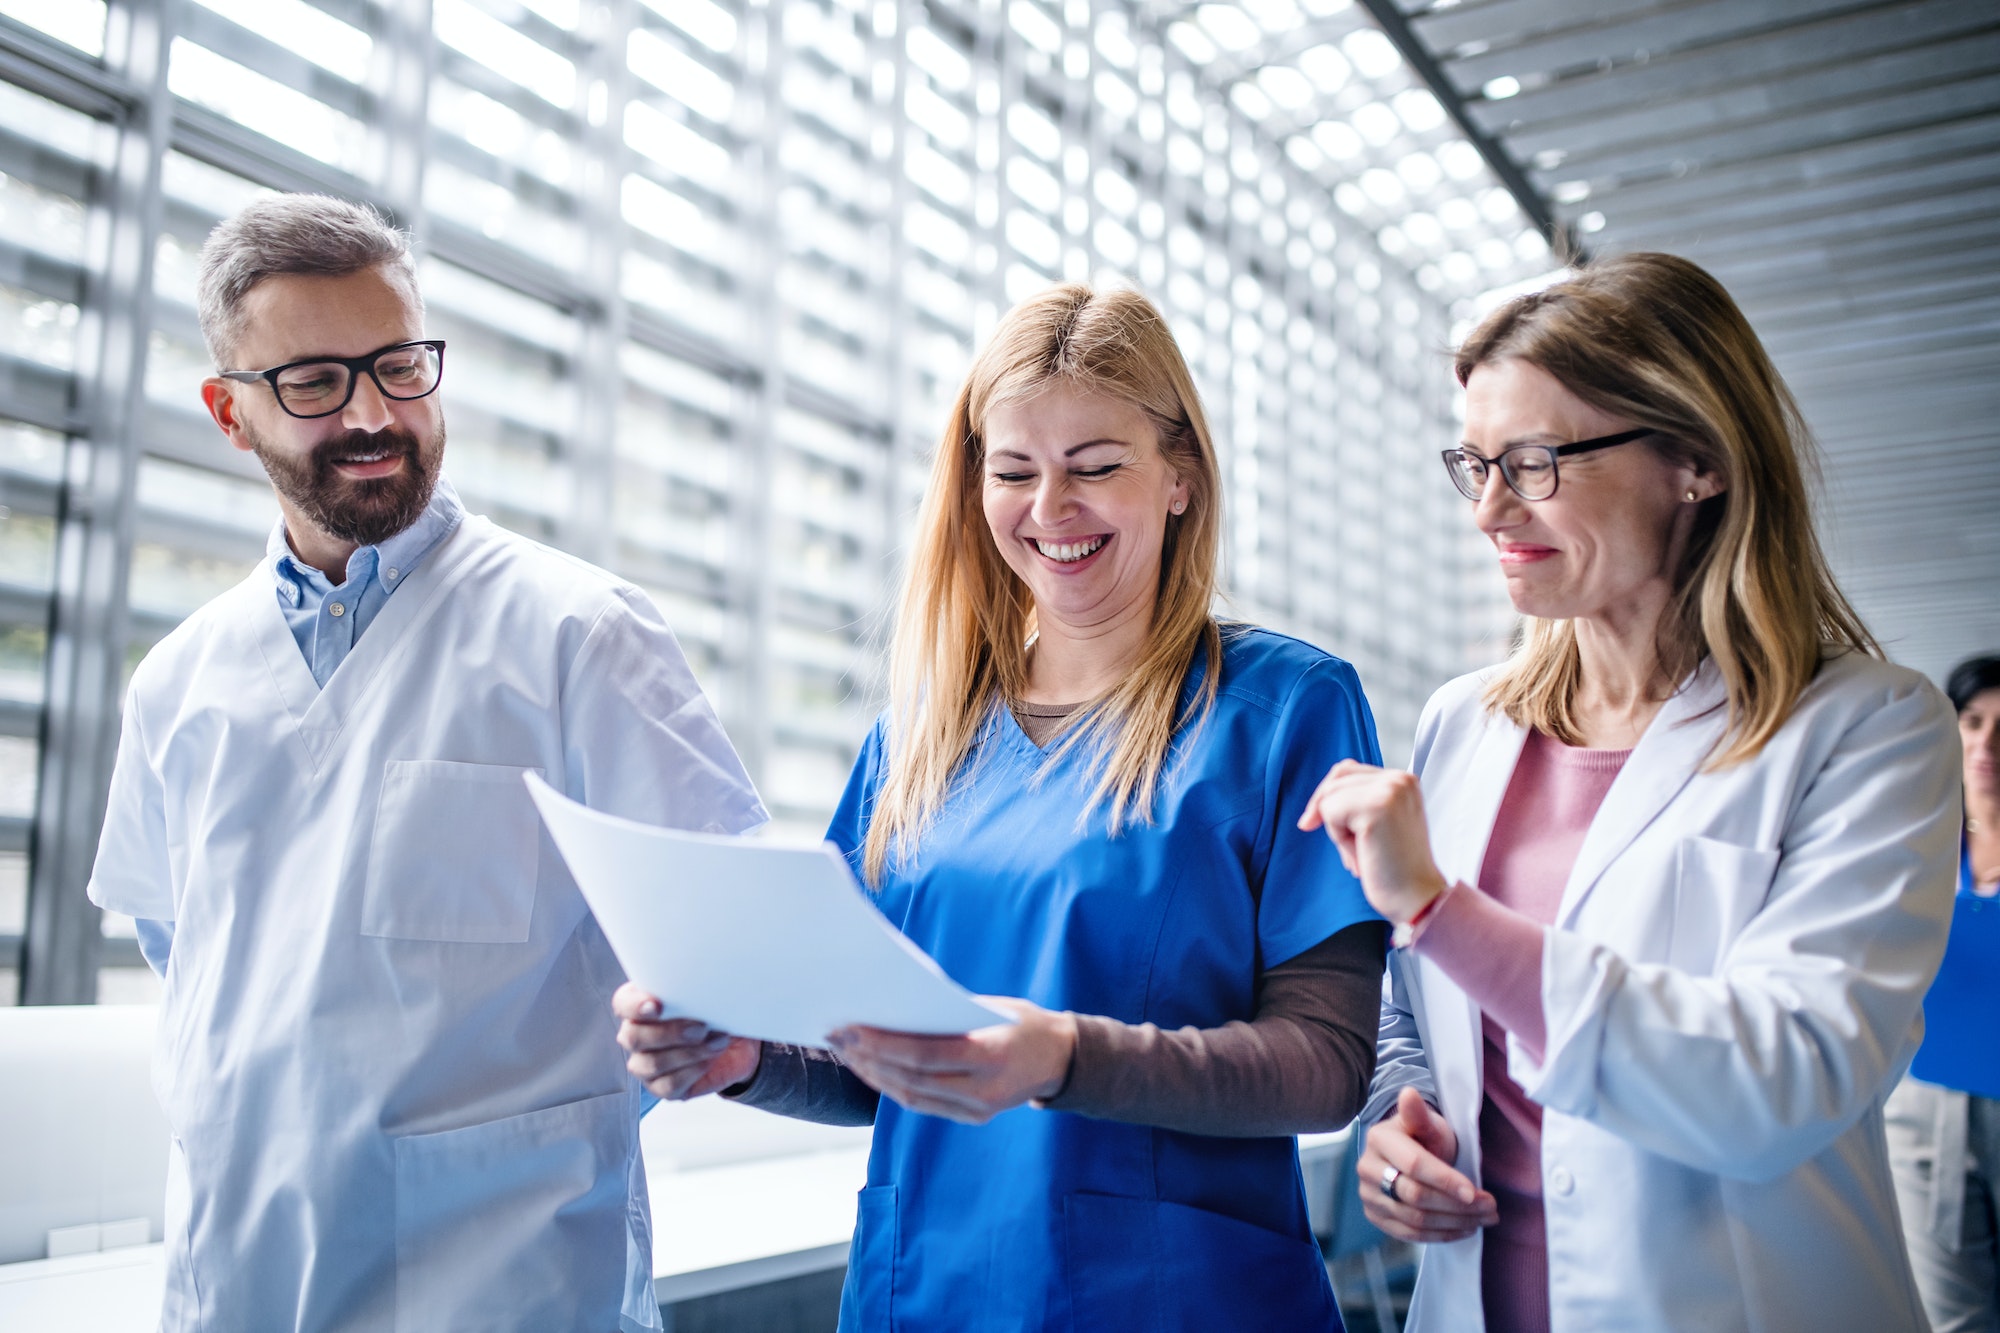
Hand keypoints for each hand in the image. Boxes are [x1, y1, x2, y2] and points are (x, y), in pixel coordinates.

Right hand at [613, 983, 761, 1100]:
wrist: (735, 1042)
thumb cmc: (714, 1011)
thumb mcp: (707, 995)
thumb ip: (693, 991)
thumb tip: (699, 990)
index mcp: (639, 1005)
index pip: (623, 1004)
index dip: (635, 1006)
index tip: (658, 1006)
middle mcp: (635, 1035)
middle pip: (633, 1037)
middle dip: (669, 1033)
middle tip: (701, 1027)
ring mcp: (645, 1064)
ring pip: (651, 1064)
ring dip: (689, 1053)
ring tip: (717, 1042)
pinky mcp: (661, 1087)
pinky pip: (668, 1086)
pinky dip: (692, 1071)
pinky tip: (710, 1059)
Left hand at [826, 997, 1077, 1124]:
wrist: (1063, 1060)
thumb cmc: (1023, 1022)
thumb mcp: (993, 1008)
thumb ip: (950, 1014)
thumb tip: (894, 1011)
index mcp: (992, 1054)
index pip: (926, 1054)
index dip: (884, 1044)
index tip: (851, 1028)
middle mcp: (985, 1089)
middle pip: (913, 1078)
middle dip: (869, 1059)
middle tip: (836, 1037)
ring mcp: (979, 1109)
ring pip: (913, 1097)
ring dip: (875, 1076)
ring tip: (846, 1053)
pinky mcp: (974, 1117)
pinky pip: (924, 1104)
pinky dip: (894, 1086)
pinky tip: (873, 1069)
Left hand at [1297, 760, 1448, 925]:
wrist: (1417, 897)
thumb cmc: (1396, 868)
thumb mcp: (1379, 823)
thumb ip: (1358, 802)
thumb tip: (1317, 802)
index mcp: (1403, 780)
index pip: (1348, 770)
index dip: (1329, 797)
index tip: (1315, 822)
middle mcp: (1400, 779)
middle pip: (1336, 778)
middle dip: (1329, 812)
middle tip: (1351, 847)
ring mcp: (1390, 790)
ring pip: (1330, 796)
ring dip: (1338, 830)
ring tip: (1364, 851)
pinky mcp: (1376, 807)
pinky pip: (1330, 811)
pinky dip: (1339, 838)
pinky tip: (1363, 854)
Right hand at [1358, 1088, 1496, 1242]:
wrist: (1409, 1154)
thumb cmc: (1424, 1136)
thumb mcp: (1428, 1123)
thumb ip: (1419, 1114)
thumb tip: (1409, 1093)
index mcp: (1379, 1139)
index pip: (1415, 1165)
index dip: (1446, 1180)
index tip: (1475, 1192)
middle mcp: (1368, 1168)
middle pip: (1416, 1197)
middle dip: (1457, 1206)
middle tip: (1491, 1208)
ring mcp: (1368, 1195)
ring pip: (1414, 1220)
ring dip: (1454, 1223)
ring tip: (1484, 1219)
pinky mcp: (1375, 1216)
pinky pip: (1408, 1234)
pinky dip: (1440, 1236)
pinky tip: (1464, 1229)